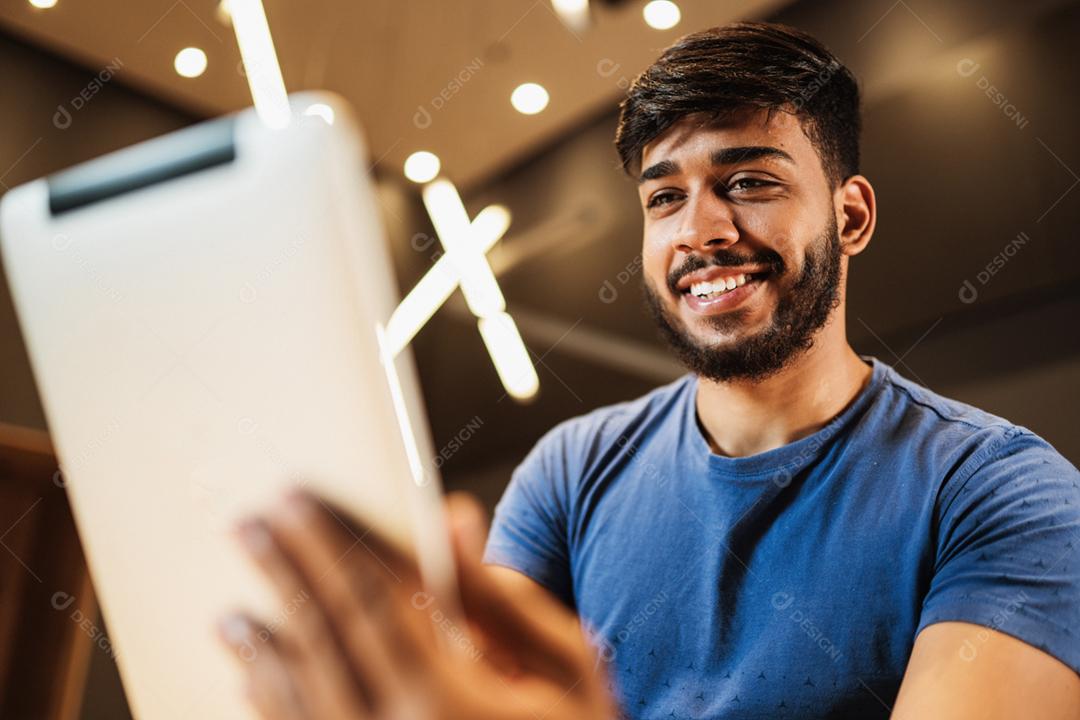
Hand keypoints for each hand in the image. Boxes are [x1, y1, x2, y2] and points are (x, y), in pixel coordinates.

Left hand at [217, 489, 614, 719]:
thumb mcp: (564, 668)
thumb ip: (501, 597)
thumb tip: (451, 522)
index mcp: (448, 699)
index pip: (372, 598)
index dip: (330, 542)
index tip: (297, 498)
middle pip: (322, 638)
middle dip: (282, 574)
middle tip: (247, 525)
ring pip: (298, 698)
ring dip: (260, 651)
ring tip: (230, 612)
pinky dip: (273, 707)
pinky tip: (254, 683)